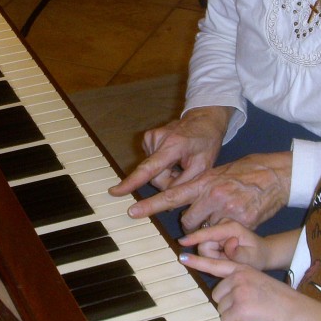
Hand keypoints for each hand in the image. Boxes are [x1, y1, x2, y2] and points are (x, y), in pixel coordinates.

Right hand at [109, 106, 231, 195]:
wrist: (203, 120)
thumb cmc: (205, 142)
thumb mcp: (203, 166)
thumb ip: (184, 183)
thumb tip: (166, 200)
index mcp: (173, 145)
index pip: (149, 167)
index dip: (132, 182)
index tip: (115, 191)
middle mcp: (157, 139)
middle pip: (152, 175)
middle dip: (166, 182)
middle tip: (183, 175)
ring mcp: (150, 137)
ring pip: (151, 171)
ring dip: (164, 174)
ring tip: (180, 164)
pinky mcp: (147, 138)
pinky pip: (150, 162)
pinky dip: (161, 166)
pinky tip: (172, 158)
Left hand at [123, 151, 292, 232]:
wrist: (278, 174)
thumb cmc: (249, 171)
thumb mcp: (220, 172)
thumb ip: (202, 186)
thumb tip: (188, 199)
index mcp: (204, 181)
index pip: (171, 195)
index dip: (149, 205)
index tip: (131, 210)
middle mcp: (213, 196)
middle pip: (187, 221)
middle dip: (192, 224)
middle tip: (205, 216)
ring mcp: (227, 211)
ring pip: (205, 232)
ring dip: (209, 230)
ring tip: (224, 217)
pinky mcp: (242, 223)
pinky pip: (225, 237)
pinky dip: (227, 235)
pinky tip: (236, 223)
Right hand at [178, 220, 266, 268]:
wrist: (261, 252)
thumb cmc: (257, 256)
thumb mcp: (251, 258)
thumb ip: (238, 253)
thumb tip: (228, 244)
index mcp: (231, 227)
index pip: (209, 232)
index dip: (195, 237)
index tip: (182, 242)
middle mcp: (222, 224)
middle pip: (203, 242)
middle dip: (211, 256)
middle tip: (227, 261)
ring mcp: (217, 226)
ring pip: (202, 245)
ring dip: (212, 256)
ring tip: (227, 258)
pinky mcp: (213, 232)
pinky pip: (205, 245)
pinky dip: (212, 254)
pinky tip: (223, 254)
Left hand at [178, 252, 294, 320]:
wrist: (294, 311)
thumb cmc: (279, 300)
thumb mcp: (259, 281)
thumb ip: (242, 282)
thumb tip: (225, 295)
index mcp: (243, 269)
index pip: (216, 264)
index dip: (197, 261)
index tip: (182, 256)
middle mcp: (238, 277)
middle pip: (217, 295)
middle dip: (229, 304)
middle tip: (250, 305)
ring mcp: (238, 292)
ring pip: (221, 309)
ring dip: (234, 315)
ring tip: (253, 311)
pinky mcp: (239, 308)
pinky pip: (226, 320)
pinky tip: (252, 319)